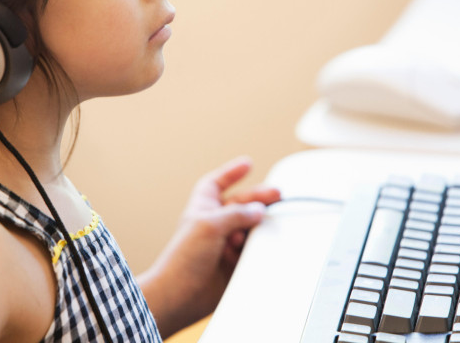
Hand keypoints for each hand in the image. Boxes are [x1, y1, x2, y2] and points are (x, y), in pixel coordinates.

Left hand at [138, 156, 279, 337]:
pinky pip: (253, 250)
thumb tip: (259, 209)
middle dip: (258, 198)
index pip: (217, 183)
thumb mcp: (209, 225)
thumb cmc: (182, 258)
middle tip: (278, 195)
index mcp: (203, 207)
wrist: (181, 295)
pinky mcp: (235, 263)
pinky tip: (260, 247)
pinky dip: (259, 247)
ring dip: (258, 226)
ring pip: (250, 227)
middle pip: (241, 204)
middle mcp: (214, 223)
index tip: (248, 164)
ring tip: (264, 226)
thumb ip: (236, 214)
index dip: (231, 173)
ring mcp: (225, 243)